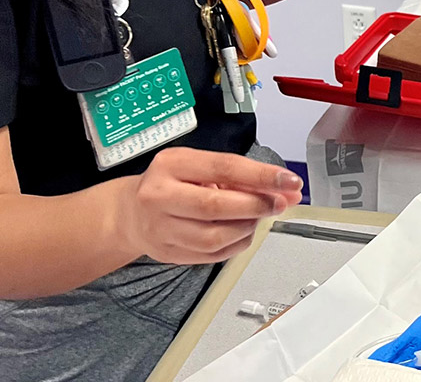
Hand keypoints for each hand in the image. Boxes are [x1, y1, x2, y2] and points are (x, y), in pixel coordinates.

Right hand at [114, 147, 303, 264]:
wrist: (131, 212)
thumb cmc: (172, 183)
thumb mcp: (199, 166)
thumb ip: (241, 175)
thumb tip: (286, 188)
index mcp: (172, 165)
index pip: (223, 167)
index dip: (261, 176)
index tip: (289, 181)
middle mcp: (160, 196)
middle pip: (216, 206)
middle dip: (257, 205)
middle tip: (280, 202)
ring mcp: (161, 229)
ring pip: (215, 236)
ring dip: (248, 227)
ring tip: (258, 216)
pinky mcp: (167, 254)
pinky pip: (212, 255)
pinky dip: (237, 244)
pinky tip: (243, 231)